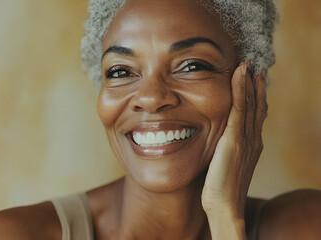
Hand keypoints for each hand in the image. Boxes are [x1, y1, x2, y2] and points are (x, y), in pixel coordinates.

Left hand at [201, 62, 267, 218]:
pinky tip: (240, 73)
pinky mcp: (235, 139)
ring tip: (248, 64)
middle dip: (256, 85)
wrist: (224, 206)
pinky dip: (241, 88)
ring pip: (251, 103)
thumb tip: (216, 142)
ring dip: (250, 81)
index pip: (255, 114)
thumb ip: (224, 150)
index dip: (255, 96)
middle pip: (258, 105)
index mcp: (251, 145)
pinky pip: (240, 107)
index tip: (252, 79)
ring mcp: (246, 138)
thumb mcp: (224, 165)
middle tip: (253, 66)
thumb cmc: (220, 190)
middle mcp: (253, 139)